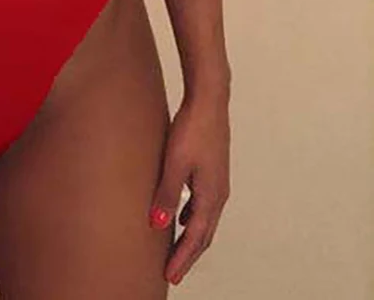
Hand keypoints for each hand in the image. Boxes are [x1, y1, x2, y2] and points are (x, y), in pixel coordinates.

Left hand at [148, 93, 229, 285]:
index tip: (170, 276)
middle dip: (188, 255)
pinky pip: (202, 204)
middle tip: (172, 272)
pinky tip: (179, 215)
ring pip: (204, 220)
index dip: (183, 259)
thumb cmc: (192, 129)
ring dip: (190, 238)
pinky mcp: (211, 171)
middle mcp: (218, 194)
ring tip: (175, 251)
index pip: (196, 238)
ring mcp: (217, 182)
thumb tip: (158, 226)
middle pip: (203, 234)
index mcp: (212, 196)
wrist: (208, 101)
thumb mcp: (174, 163)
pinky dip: (191, 217)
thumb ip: (167, 194)